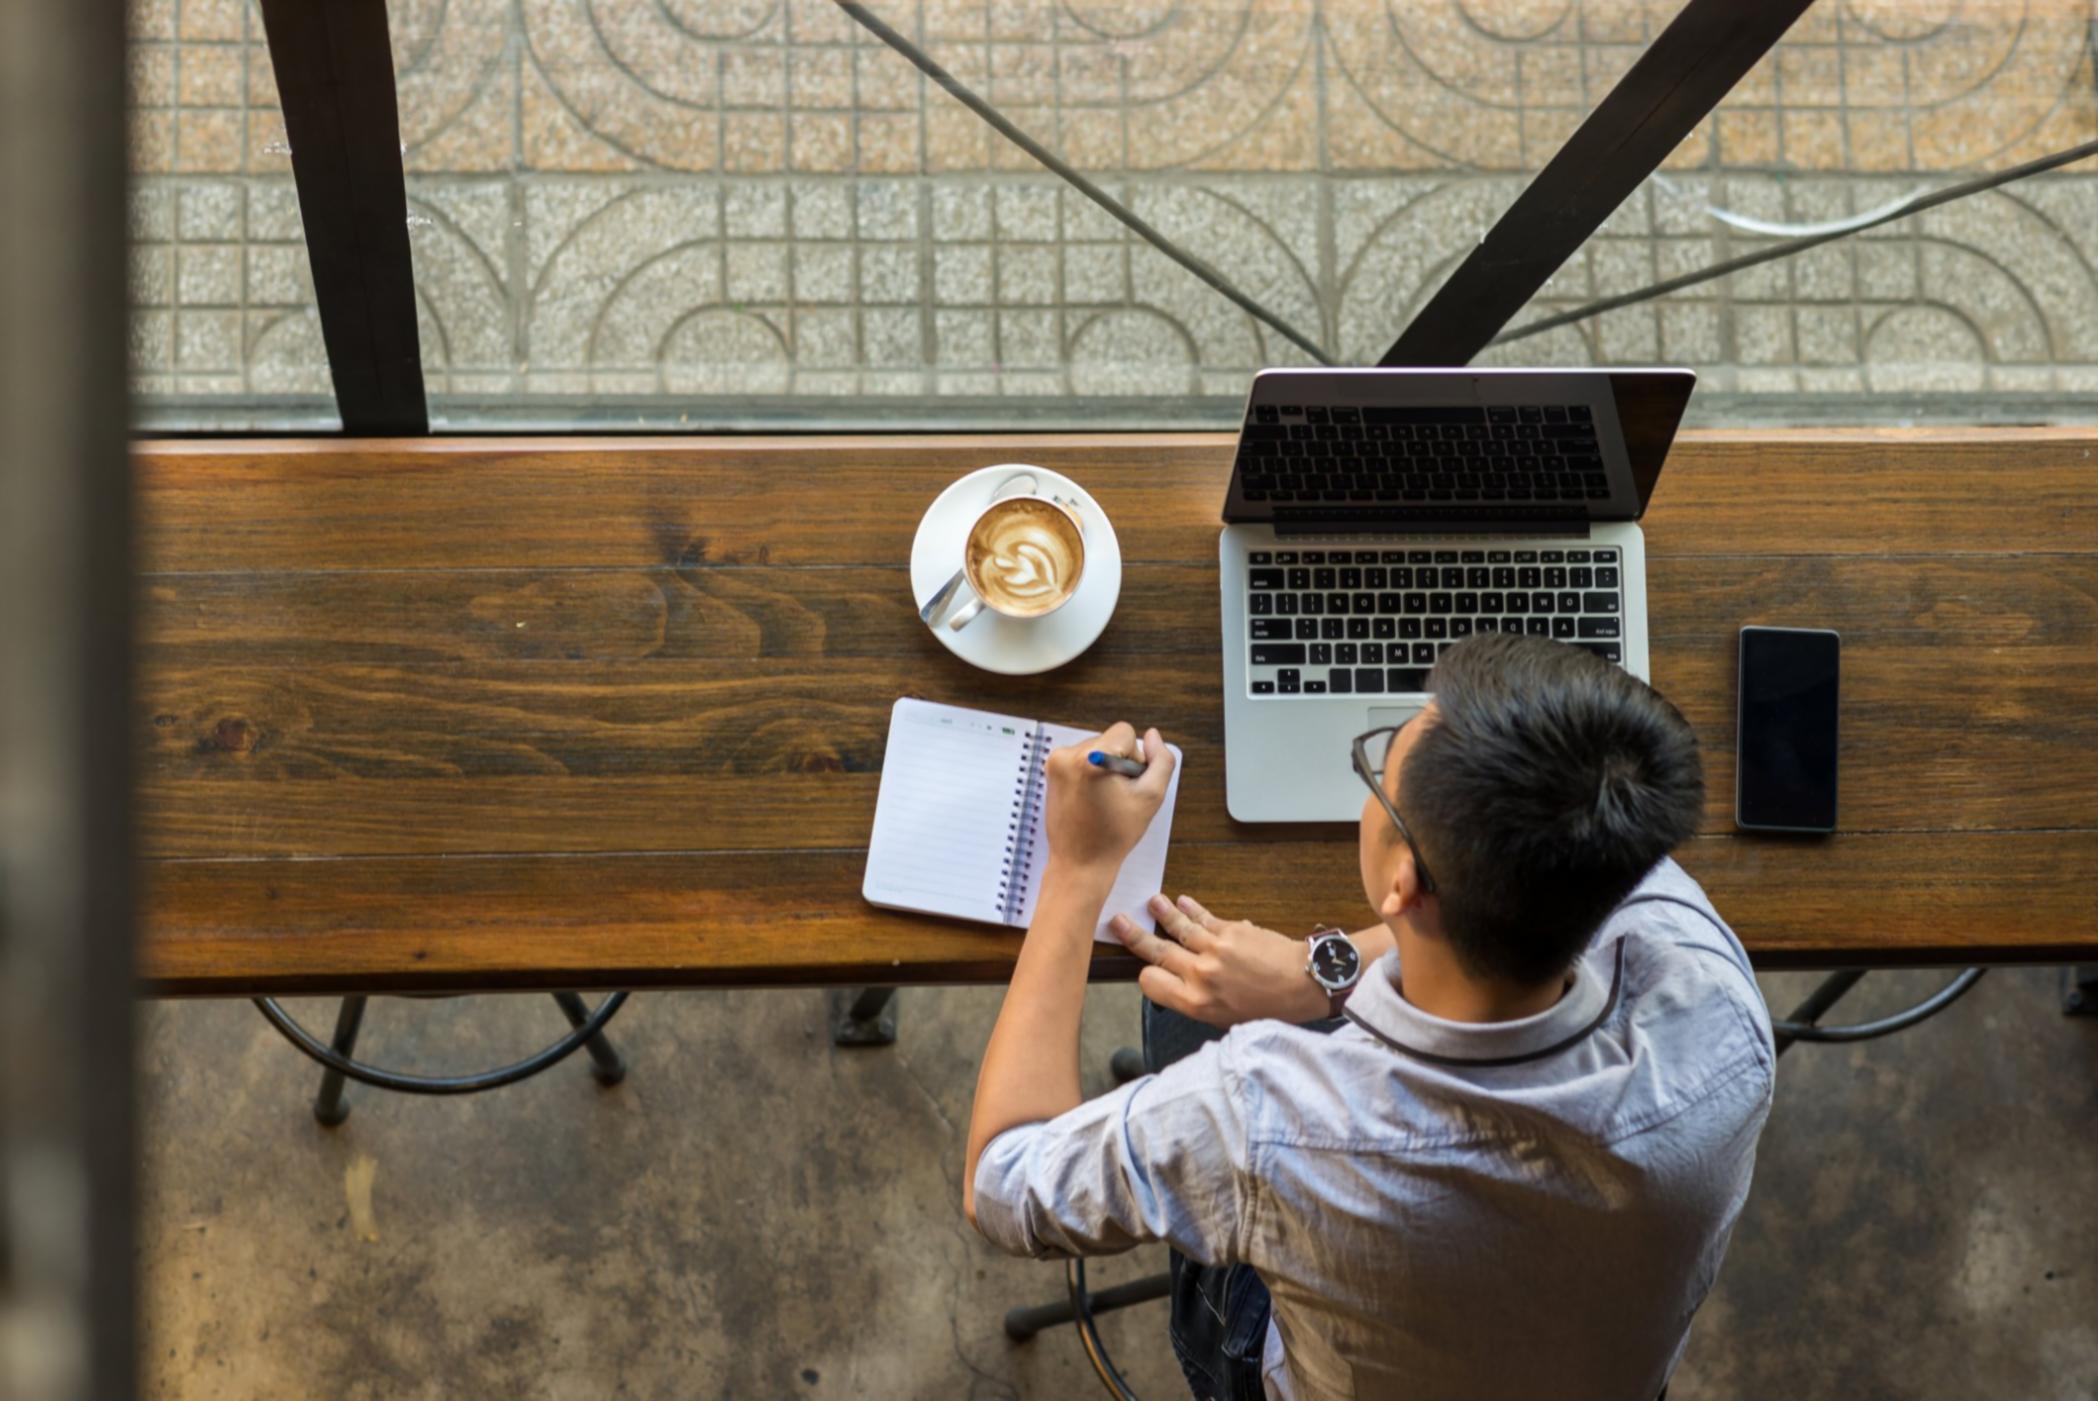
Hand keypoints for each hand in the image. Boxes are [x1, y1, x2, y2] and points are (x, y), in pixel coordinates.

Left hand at [1041, 723, 1174, 879]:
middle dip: (1119, 763)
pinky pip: (1082, 758)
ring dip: (1105, 768)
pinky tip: (1091, 798)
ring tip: (1103, 800)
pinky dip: (1091, 773)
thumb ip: (1161, 761)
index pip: (1125, 733)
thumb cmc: (1114, 835)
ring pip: (1096, 748)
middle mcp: (1067, 755)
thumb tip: (1153, 735)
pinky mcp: (1051, 771)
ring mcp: (1055, 763)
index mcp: (1090, 759)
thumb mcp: (1151, 797)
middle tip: (1116, 796)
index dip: (1135, 759)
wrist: (1080, 862)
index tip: (1128, 784)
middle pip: (1110, 739)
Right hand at [1109, 894, 1329, 1027]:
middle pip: (1157, 951)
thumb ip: (1200, 1002)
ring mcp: (1213, 949)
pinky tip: (1182, 902)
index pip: (1151, 983)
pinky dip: (1190, 909)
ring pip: (1178, 928)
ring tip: (1151, 902)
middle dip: (1134, 936)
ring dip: (1162, 913)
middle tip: (1118, 921)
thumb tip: (1182, 984)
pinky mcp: (1230, 930)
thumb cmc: (1270, 1008)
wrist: (1304, 984)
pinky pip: (1203, 917)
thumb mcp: (1227, 1019)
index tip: (1146, 969)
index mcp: (1196, 1002)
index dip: (1146, 975)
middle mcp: (1199, 974)